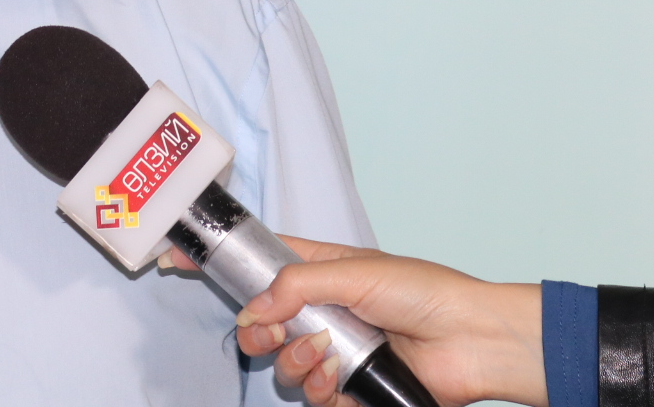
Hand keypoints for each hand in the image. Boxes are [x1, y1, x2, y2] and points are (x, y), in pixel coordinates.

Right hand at [179, 237, 544, 406]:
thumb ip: (297, 286)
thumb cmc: (427, 292)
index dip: (221, 261)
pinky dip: (318, 387)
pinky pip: (312, 394)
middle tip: (267, 334)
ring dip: (294, 361)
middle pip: (261, 321)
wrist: (476, 342)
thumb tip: (255, 310)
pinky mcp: (350, 387)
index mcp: (321, 270)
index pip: (258, 261)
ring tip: (324, 353)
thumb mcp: (356, 271)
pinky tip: (338, 375)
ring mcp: (335, 349)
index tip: (178, 260)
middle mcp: (322, 310)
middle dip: (255, 331)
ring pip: (283, 362)